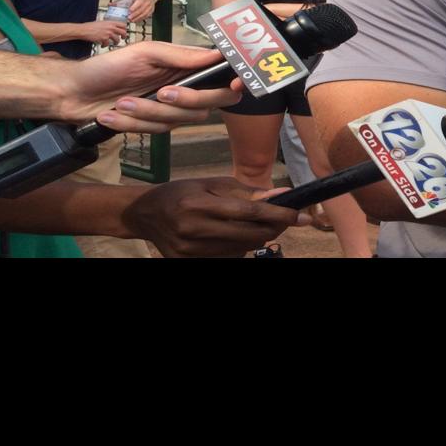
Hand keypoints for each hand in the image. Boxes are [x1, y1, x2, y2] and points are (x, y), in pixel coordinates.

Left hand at [58, 42, 244, 130]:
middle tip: (161, 93)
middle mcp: (183, 90)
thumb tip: (216, 55)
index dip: (234, 82)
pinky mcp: (151, 127)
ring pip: (178, 122)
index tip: (234, 84)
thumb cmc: (105, 67)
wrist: (70, 91)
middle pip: (209, 105)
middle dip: (186, 101)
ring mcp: (168, 112)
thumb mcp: (143, 53)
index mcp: (184, 68)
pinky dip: (130, 123)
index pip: (222, 77)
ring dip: (146, 113)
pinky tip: (111, 115)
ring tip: (121, 103)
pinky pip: (154, 132)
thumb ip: (180, 56)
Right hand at [83, 20, 129, 45]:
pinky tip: (102, 45)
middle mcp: (111, 27)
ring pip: (117, 40)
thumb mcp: (101, 23)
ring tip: (112, 43)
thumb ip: (108, 25)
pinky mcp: (104, 38)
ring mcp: (108, 33)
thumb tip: (113, 28)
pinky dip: (105, 45)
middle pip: (123, 32)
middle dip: (124, 36)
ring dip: (115, 42)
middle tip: (122, 38)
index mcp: (110, 22)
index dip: (124, 28)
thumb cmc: (90, 26)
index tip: (124, 31)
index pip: (123, 24)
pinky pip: (108, 44)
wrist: (83, 30)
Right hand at [119, 179, 308, 256]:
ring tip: (257, 225)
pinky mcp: (186, 262)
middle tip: (285, 220)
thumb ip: (246, 192)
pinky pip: (228, 258)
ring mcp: (189, 250)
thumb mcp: (211, 184)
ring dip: (258, 239)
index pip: (247, 212)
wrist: (145, 214)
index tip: (300, 216)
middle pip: (250, 235)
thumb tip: (282, 195)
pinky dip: (239, 248)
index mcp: (197, 204)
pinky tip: (234, 236)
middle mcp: (192, 229)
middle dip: (274, 229)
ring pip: (242, 249)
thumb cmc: (182, 193)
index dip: (278, 215)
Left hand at [127, 0, 158, 22]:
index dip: (134, 7)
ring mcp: (150, 8)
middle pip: (141, 10)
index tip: (129, 11)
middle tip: (129, 18)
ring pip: (144, 14)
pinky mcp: (151, 12)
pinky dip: (141, 19)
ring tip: (132, 20)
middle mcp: (147, 3)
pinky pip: (146, 16)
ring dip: (137, 18)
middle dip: (134, 14)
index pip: (139, 3)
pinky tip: (136, 21)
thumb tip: (126, 8)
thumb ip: (132, 2)